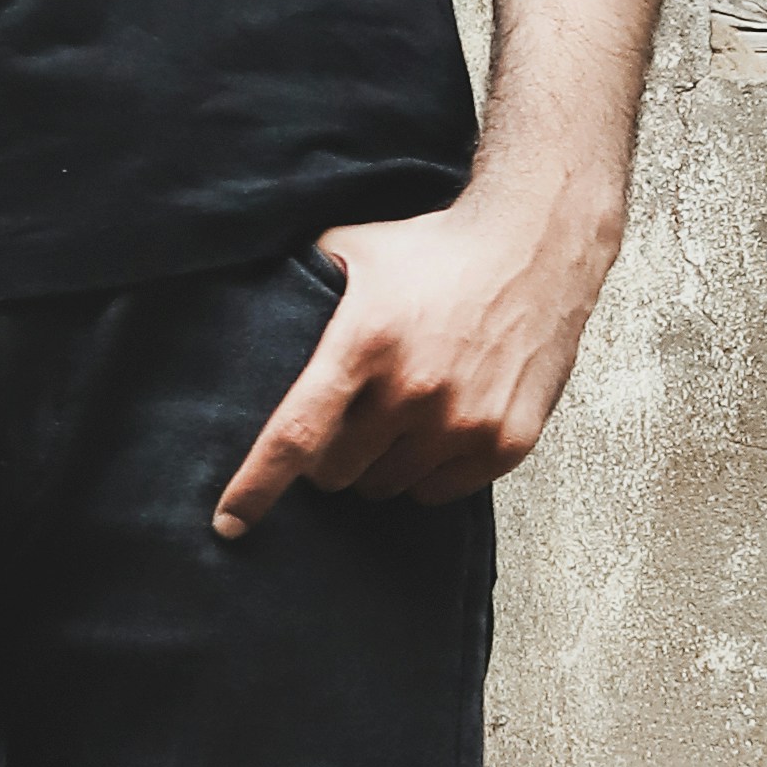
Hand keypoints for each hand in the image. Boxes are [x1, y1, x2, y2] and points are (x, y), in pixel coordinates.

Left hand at [211, 189, 619, 539]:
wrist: (537, 244)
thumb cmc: (438, 249)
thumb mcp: (354, 250)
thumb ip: (300, 287)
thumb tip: (244, 316)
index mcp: (365, 342)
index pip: (297, 435)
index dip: (257, 487)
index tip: (229, 523)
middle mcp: (415, 388)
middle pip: (338, 472)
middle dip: (332, 455)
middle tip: (351, 418)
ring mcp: (465, 420)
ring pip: (388, 487)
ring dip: (381, 463)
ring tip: (402, 413)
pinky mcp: (506, 441)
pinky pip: (439, 492)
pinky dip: (428, 471)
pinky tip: (439, 425)